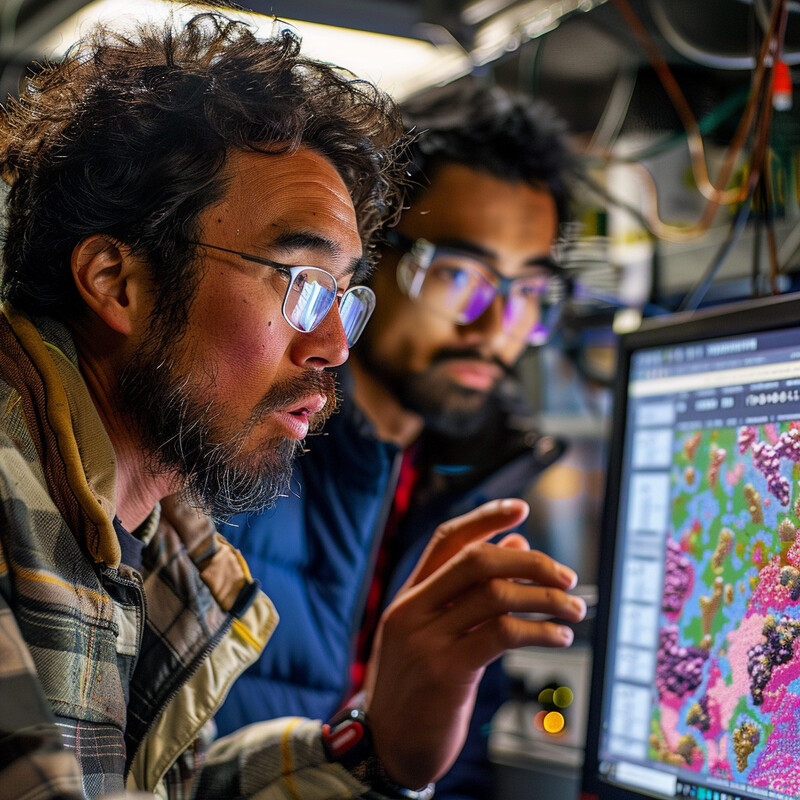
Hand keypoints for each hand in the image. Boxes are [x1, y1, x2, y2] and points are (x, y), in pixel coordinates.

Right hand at [362, 498, 585, 789]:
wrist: (388, 747)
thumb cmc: (418, 688)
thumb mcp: (437, 635)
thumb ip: (471, 594)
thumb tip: (517, 546)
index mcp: (409, 596)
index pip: (446, 539)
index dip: (485, 518)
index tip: (522, 508)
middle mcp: (413, 610)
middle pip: (476, 559)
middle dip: (530, 561)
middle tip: (566, 574)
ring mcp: (426, 640)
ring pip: (495, 594)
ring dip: (545, 597)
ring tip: (573, 609)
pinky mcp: (446, 672)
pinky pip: (502, 634)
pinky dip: (539, 630)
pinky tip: (558, 637)